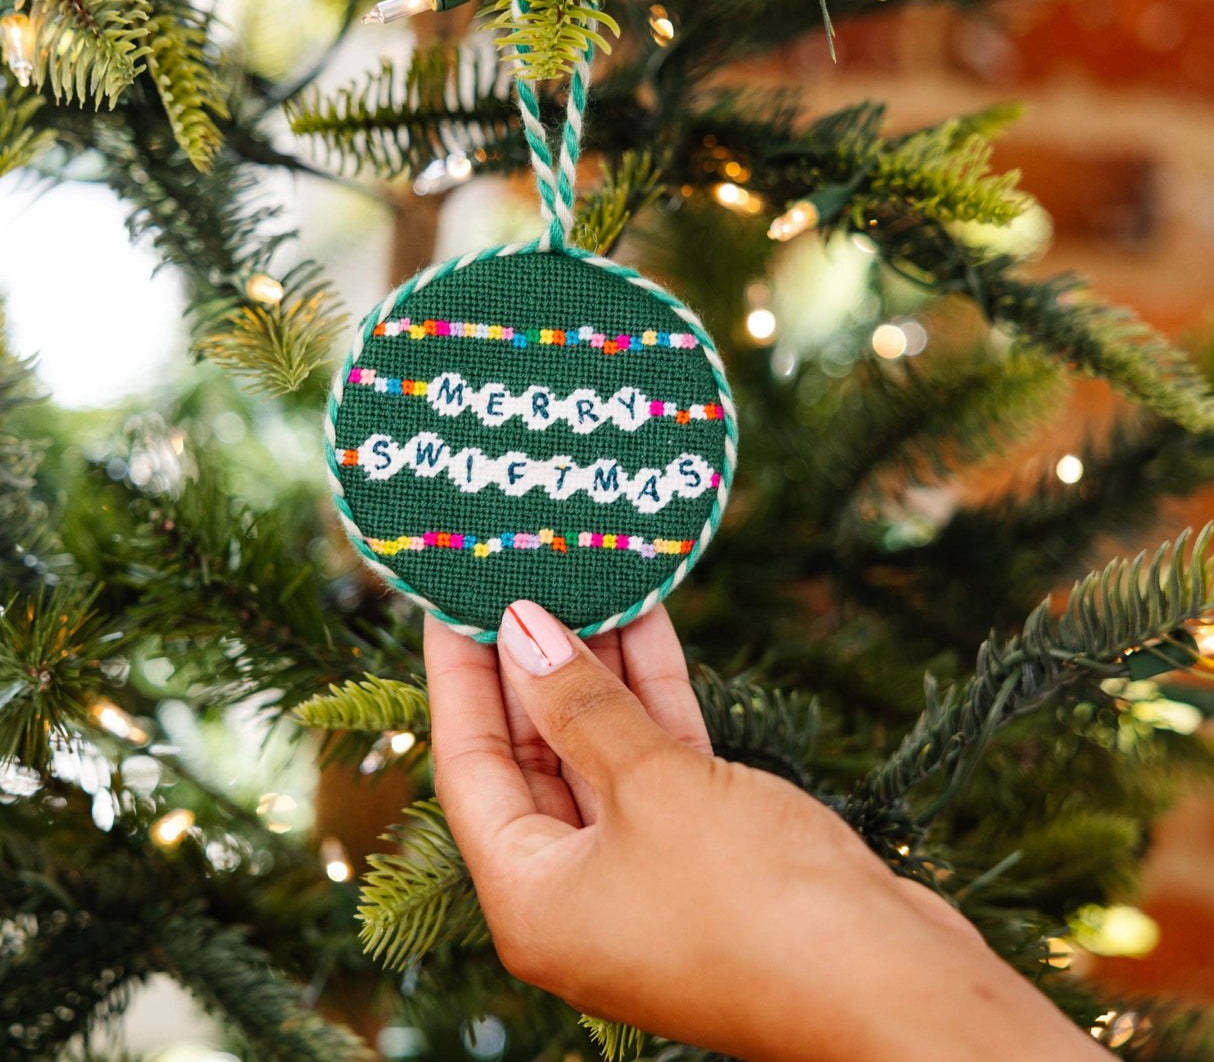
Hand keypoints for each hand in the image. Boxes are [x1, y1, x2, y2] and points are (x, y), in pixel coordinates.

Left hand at [426, 601, 1100, 1061]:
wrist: (894, 987)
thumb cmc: (755, 902)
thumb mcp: (652, 787)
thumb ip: (581, 705)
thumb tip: (522, 630)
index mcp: (531, 897)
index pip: (467, 761)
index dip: (458, 671)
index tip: (453, 593)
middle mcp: (575, 889)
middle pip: (531, 752)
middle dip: (531, 658)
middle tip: (521, 568)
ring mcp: (642, 870)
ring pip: (600, 746)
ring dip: (595, 663)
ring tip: (581, 572)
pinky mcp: (705, 850)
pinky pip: (657, 756)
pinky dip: (650, 693)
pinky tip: (646, 618)